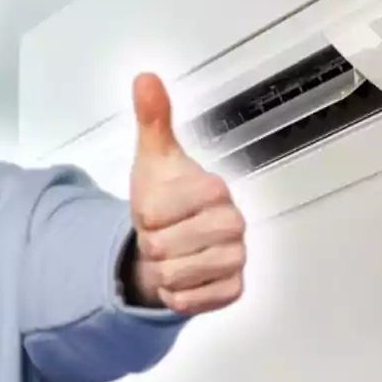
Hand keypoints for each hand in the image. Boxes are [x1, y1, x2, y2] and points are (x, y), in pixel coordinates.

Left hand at [127, 73, 246, 314]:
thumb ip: (151, 119)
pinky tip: (185, 275)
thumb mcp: (153, 158)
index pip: (155, 213)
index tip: (158, 208)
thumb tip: (146, 79)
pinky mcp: (233, 289)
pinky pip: (187, 302)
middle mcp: (233, 223)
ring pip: (173, 277)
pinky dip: (176, 294)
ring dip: (163, 270)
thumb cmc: (166, 199)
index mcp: (214, 189)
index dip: (145, 215)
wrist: (175, 238)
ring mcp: (236, 258)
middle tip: (166, 233)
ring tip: (174, 252)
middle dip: (153, 244)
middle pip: (163, 248)